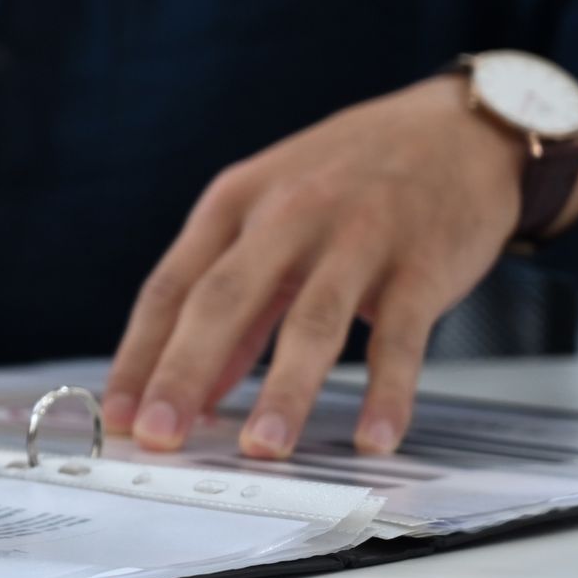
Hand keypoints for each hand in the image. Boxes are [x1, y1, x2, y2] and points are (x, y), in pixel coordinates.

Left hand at [104, 76, 577, 459]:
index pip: (171, 286)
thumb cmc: (355, 175)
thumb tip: (197, 384)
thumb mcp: (274, 213)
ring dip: (283, 392)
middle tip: (157, 435)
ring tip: (261, 449)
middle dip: (183, 373)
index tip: (115, 413)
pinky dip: (387, 392)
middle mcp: (288, 215)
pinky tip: (374, 438)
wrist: (461, 128)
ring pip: (310, 322)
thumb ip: (236, 298)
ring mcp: (357, 238)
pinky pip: (400, 337)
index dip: (138, 354)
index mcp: (236, 202)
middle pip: (222, 300)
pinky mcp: (421, 266)